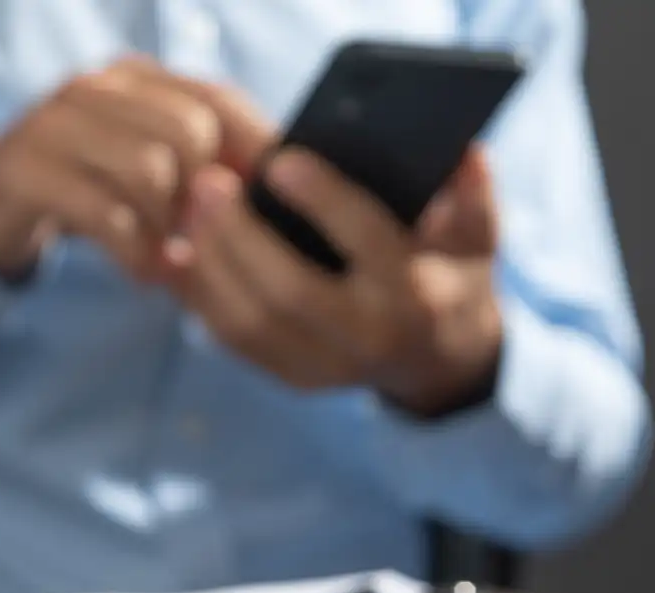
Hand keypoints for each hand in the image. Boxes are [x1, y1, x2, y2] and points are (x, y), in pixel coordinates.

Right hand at [0, 55, 273, 284]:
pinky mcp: (24, 168)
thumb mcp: (151, 172)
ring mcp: (55, 122)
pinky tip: (142, 271)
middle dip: (203, 198)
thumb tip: (276, 192)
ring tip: (167, 256)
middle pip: (190, 133)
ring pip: (149, 169)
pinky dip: (135, 252)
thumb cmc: (91, 189)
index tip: (264, 209)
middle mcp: (97, 87)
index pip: (219, 100)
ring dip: (168, 228)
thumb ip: (208, 170)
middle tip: (197, 237)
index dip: (253, 156)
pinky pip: (104, 212)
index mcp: (139, 79)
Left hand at [170, 146, 506, 417]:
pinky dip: (199, 296)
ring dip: (210, 263)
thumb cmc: (451, 271)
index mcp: (416, 294)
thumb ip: (470, 193)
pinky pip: (233, 340)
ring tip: (189, 209)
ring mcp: (328, 368)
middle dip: (240, 235)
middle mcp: (369, 338)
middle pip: (289, 291)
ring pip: (250, 322)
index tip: (279, 160)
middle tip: (208, 182)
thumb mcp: (476, 232)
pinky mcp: (295, 379)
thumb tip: (462, 152)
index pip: (364, 241)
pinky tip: (178, 251)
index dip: (322, 199)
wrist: (442, 356)